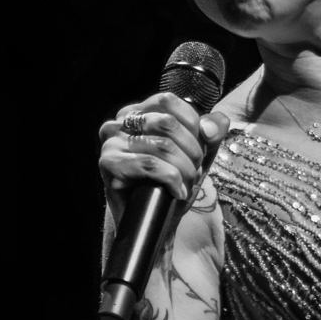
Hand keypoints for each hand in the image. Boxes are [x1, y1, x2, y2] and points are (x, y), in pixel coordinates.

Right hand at [97, 92, 230, 226]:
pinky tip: (176, 192)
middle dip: (191, 151)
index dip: (191, 124)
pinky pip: (150, 164)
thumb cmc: (173, 181)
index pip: (167, 101)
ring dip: (184, 170)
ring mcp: (111, 142)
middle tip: (194, 172)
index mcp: (138, 112)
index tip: (200, 148)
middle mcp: (120, 122)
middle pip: (167, 123)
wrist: (155, 218)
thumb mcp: (199, 152)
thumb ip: (211, 132)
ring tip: (185, 184)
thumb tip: (208, 128)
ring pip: (162, 146)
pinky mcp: (109, 164)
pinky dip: (171, 179)